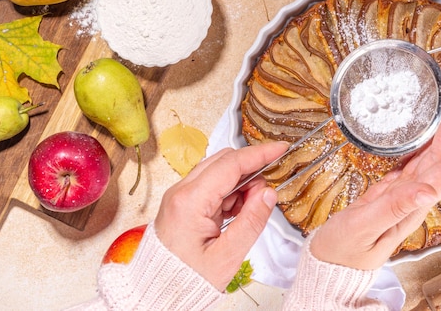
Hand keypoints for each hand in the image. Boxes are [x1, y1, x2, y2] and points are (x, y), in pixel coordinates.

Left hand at [154, 141, 287, 290]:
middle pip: (223, 162)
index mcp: (189, 201)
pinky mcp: (182, 203)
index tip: (280, 148)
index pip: (231, 164)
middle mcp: (181, 192)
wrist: (159, 293)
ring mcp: (180, 196)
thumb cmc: (187, 280)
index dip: (259, 154)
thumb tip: (268, 194)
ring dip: (240, 183)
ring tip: (249, 210)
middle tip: (267, 191)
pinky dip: (229, 193)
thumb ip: (251, 221)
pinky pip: (211, 186)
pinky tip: (236, 213)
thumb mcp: (227, 256)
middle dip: (250, 169)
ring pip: (218, 172)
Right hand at [310, 91, 440, 269]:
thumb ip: (394, 208)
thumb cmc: (343, 250)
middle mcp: (412, 200)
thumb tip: (428, 190)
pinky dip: (421, 148)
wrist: (330, 264)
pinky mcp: (388, 194)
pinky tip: (424, 139)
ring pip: (429, 161)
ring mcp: (401, 197)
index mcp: (411, 207)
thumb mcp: (364, 227)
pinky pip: (411, 166)